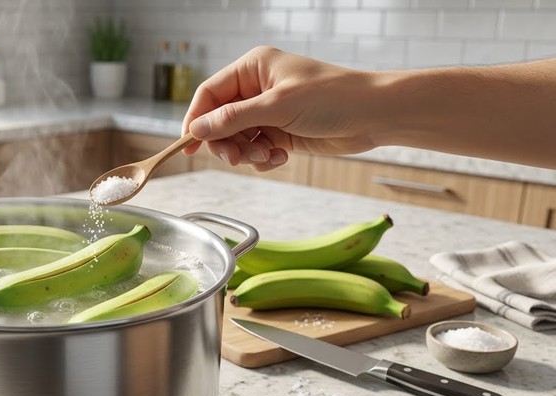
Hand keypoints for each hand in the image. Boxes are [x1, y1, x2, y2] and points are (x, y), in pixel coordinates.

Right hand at [182, 46, 381, 170]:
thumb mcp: (277, 107)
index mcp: (254, 68)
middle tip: (236, 159)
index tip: (189, 145)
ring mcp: (269, 111)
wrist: (374, 115)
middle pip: (219, 120)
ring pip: (236, 139)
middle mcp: (257, 88)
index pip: (210, 93)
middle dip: (226, 142)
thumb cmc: (333, 97)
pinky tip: (280, 158)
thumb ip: (233, 119)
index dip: (196, 119)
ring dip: (247, 153)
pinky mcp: (280, 132)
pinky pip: (255, 150)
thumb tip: (197, 129)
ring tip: (267, 156)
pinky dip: (262, 158)